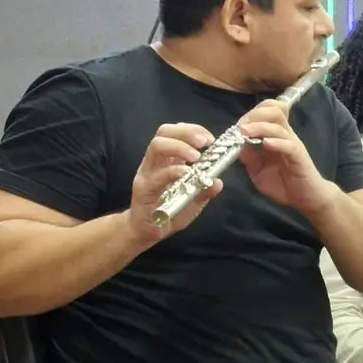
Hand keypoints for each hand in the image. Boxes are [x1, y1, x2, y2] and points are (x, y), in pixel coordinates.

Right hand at [128, 123, 222, 245]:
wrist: (147, 231)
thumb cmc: (170, 211)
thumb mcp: (193, 200)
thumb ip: (204, 190)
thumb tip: (218, 182)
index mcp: (166, 159)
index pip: (175, 132)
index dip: (193, 130)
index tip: (210, 139)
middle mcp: (154, 162)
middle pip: (164, 132)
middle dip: (187, 132)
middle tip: (205, 143)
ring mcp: (147, 173)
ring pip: (157, 146)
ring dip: (180, 147)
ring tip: (196, 157)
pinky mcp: (143, 189)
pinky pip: (156, 174)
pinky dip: (173, 171)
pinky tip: (186, 174)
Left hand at [238, 100, 337, 214]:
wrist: (306, 199)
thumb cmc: (284, 184)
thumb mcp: (258, 170)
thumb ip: (249, 157)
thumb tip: (234, 144)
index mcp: (276, 135)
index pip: (268, 111)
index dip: (252, 113)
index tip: (238, 124)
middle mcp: (285, 135)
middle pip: (275, 110)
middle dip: (255, 114)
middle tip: (241, 126)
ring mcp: (293, 145)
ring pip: (279, 126)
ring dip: (260, 126)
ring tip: (245, 132)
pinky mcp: (299, 157)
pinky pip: (289, 145)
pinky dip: (276, 142)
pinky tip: (265, 144)